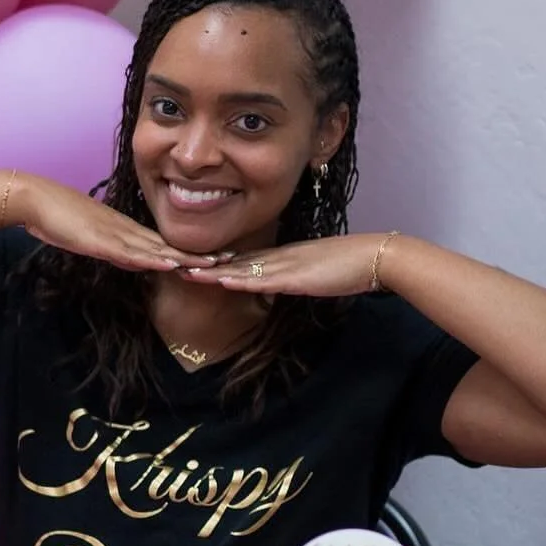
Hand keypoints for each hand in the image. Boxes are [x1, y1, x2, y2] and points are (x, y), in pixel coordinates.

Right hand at [12, 175, 217, 273]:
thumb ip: (106, 246)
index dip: (187, 252)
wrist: (32, 198)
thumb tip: (125, 258)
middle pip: (167, 245)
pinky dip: (154, 258)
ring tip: (215, 264)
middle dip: (197, 254)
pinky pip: (132, 251)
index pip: (161, 243)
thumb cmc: (53, 215)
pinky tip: (172, 263)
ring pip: (157, 248)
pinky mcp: (100, 240)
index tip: (212, 258)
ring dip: (185, 258)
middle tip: (230, 260)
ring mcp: (114, 234)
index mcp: (123, 229)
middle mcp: (125, 230)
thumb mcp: (86, 237)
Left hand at [181, 233, 387, 296]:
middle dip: (202, 265)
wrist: (374, 257)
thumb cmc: (348, 267)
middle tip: (171, 264)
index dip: (214, 264)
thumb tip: (276, 287)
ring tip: (184, 271)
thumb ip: (293, 279)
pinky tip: (222, 280)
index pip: (240, 261)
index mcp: (280, 257)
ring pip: (241, 269)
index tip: (188, 264)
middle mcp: (277, 258)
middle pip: (232, 262)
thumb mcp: (312, 275)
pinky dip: (241, 279)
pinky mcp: (296, 277)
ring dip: (212, 272)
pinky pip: (263, 279)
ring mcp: (285, 266)